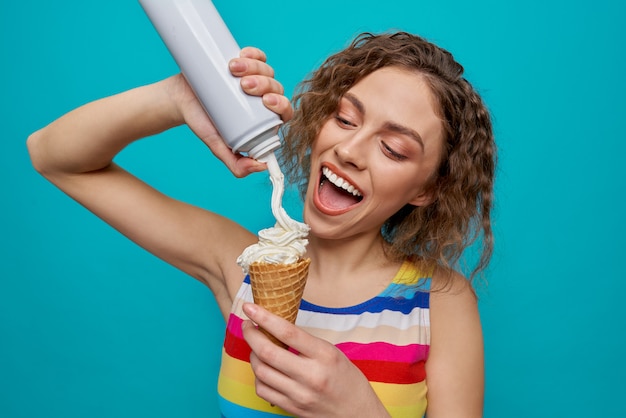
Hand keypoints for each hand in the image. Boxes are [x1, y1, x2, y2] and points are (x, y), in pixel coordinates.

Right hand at [167, 47, 291, 177]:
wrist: (180, 100)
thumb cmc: (202, 123)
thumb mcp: (218, 146)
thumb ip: (236, 164)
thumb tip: (261, 167)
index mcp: (264, 118)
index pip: (284, 112)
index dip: (282, 105)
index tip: (268, 101)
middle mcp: (262, 98)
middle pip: (276, 88)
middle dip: (266, 84)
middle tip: (245, 85)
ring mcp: (254, 78)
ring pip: (267, 71)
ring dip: (257, 67)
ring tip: (234, 69)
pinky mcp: (243, 63)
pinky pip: (257, 56)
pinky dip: (254, 53)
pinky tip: (243, 53)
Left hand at [241, 303, 390, 417]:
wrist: (358, 414)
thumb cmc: (348, 380)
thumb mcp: (333, 353)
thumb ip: (306, 343)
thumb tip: (276, 327)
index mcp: (324, 355)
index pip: (288, 332)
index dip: (264, 318)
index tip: (250, 308)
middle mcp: (311, 375)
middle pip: (268, 352)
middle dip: (250, 335)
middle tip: (247, 325)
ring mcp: (300, 394)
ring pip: (261, 371)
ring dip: (253, 355)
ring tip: (256, 347)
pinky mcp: (292, 408)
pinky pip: (263, 390)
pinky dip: (259, 376)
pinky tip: (264, 369)